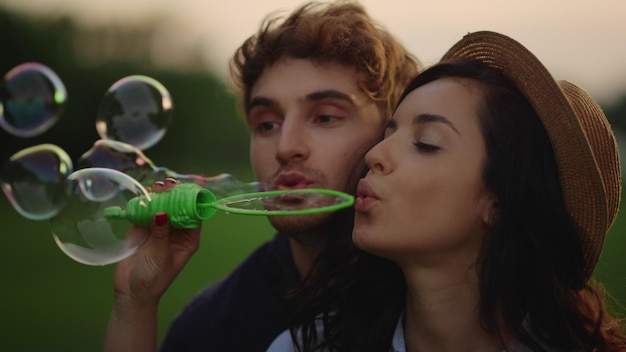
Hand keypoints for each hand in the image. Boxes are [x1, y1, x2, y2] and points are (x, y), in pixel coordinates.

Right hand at [113, 178, 201, 305]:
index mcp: (188, 238)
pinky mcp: (142, 227)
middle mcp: (176, 231)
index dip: (197, 197)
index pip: (196, 213)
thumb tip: (162, 212)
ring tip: (158, 186)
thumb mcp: (160, 255)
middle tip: (171, 184)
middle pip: (179, 206)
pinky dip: (145, 200)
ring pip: (163, 205)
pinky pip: (146, 209)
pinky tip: (145, 192)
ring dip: (161, 194)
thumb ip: (161, 233)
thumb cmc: (154, 278)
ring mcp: (159, 228)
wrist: (131, 291)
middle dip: (177, 192)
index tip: (198, 181)